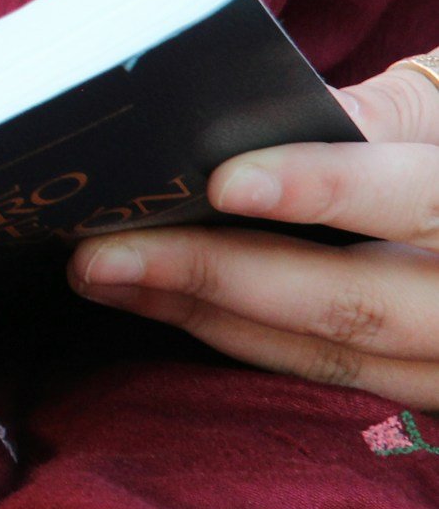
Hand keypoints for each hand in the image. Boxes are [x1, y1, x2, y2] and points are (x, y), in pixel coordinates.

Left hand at [69, 55, 438, 404]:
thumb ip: (378, 116)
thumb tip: (252, 116)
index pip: (423, 200)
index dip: (328, 189)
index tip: (224, 182)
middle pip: (357, 305)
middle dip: (216, 275)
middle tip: (101, 251)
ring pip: (330, 356)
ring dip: (202, 314)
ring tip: (103, 275)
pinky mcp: (425, 393)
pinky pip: (323, 375)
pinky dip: (236, 337)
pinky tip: (158, 303)